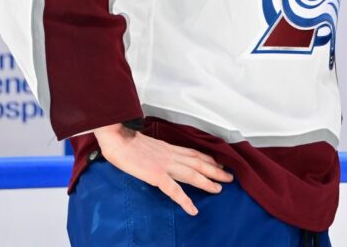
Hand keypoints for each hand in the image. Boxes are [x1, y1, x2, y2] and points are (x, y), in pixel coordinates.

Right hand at [94, 123, 232, 215]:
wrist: (117, 138)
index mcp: (168, 148)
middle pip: (198, 162)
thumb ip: (156, 151)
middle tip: (229, 177)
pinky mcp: (156, 175)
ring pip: (192, 174)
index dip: (208, 158)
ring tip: (219, 189)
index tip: (219, 163)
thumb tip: (158, 156)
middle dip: (215, 170)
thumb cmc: (126, 141)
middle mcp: (171, 155)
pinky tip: (193, 209)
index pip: (193, 153)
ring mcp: (165, 165)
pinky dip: (185, 200)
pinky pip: (174, 190)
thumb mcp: (146, 144)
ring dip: (207, 182)